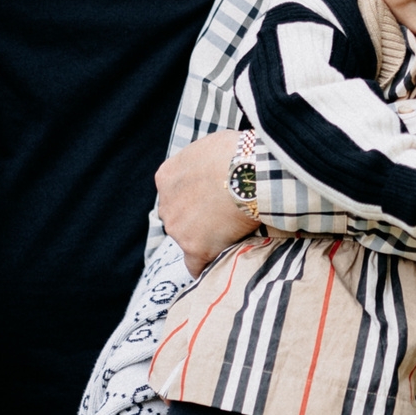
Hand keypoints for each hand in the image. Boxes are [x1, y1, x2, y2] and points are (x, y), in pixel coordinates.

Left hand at [155, 130, 258, 277]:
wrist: (249, 173)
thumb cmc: (238, 154)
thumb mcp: (209, 147)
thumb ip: (202, 163)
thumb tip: (213, 168)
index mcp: (166, 177)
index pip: (175, 196)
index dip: (195, 200)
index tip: (212, 202)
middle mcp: (166, 204)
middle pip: (179, 218)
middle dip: (198, 219)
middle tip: (226, 217)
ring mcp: (178, 227)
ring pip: (188, 241)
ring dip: (206, 240)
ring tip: (233, 235)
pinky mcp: (195, 247)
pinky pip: (195, 266)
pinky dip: (206, 266)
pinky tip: (218, 267)